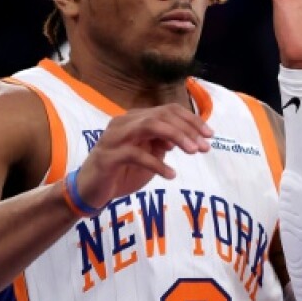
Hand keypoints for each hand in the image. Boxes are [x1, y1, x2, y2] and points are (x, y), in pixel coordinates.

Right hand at [74, 103, 212, 207]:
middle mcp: (124, 123)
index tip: (210, 135)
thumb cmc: (122, 171)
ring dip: (176, 137)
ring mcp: (114, 138)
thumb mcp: (149, 154)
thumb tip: (188, 137)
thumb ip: (164, 143)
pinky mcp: (107, 157)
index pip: (168, 110)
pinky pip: (135, 154)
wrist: (91, 190)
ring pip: (149, 126)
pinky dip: (157, 163)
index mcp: (135, 119)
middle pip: (161, 116)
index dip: (191, 120)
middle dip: (187, 129)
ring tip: (192, 152)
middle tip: (204, 147)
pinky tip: (170, 174)